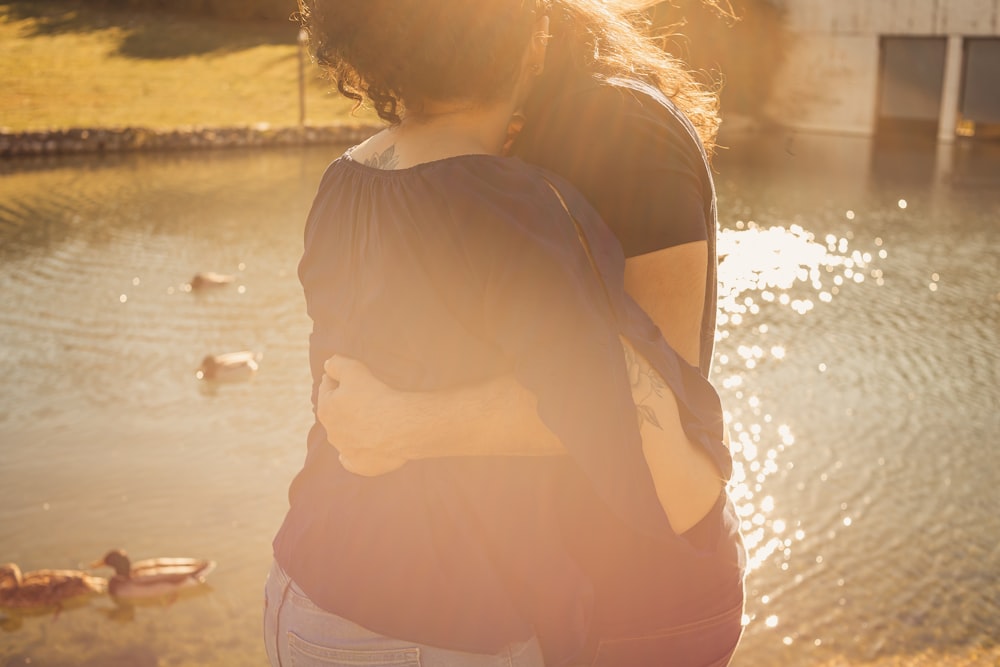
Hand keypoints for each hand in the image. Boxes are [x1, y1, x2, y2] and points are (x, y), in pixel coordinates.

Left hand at [318, 356, 407, 475]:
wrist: (400, 427)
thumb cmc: (377, 397)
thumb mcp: (354, 370)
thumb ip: (337, 364)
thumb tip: (327, 365)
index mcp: (326, 409)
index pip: (327, 388)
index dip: (339, 379)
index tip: (352, 376)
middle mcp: (332, 432)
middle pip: (336, 414)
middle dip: (345, 406)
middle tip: (365, 397)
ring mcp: (345, 451)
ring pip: (345, 437)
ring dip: (353, 428)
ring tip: (372, 420)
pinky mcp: (360, 466)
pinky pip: (354, 459)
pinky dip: (358, 452)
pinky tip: (367, 446)